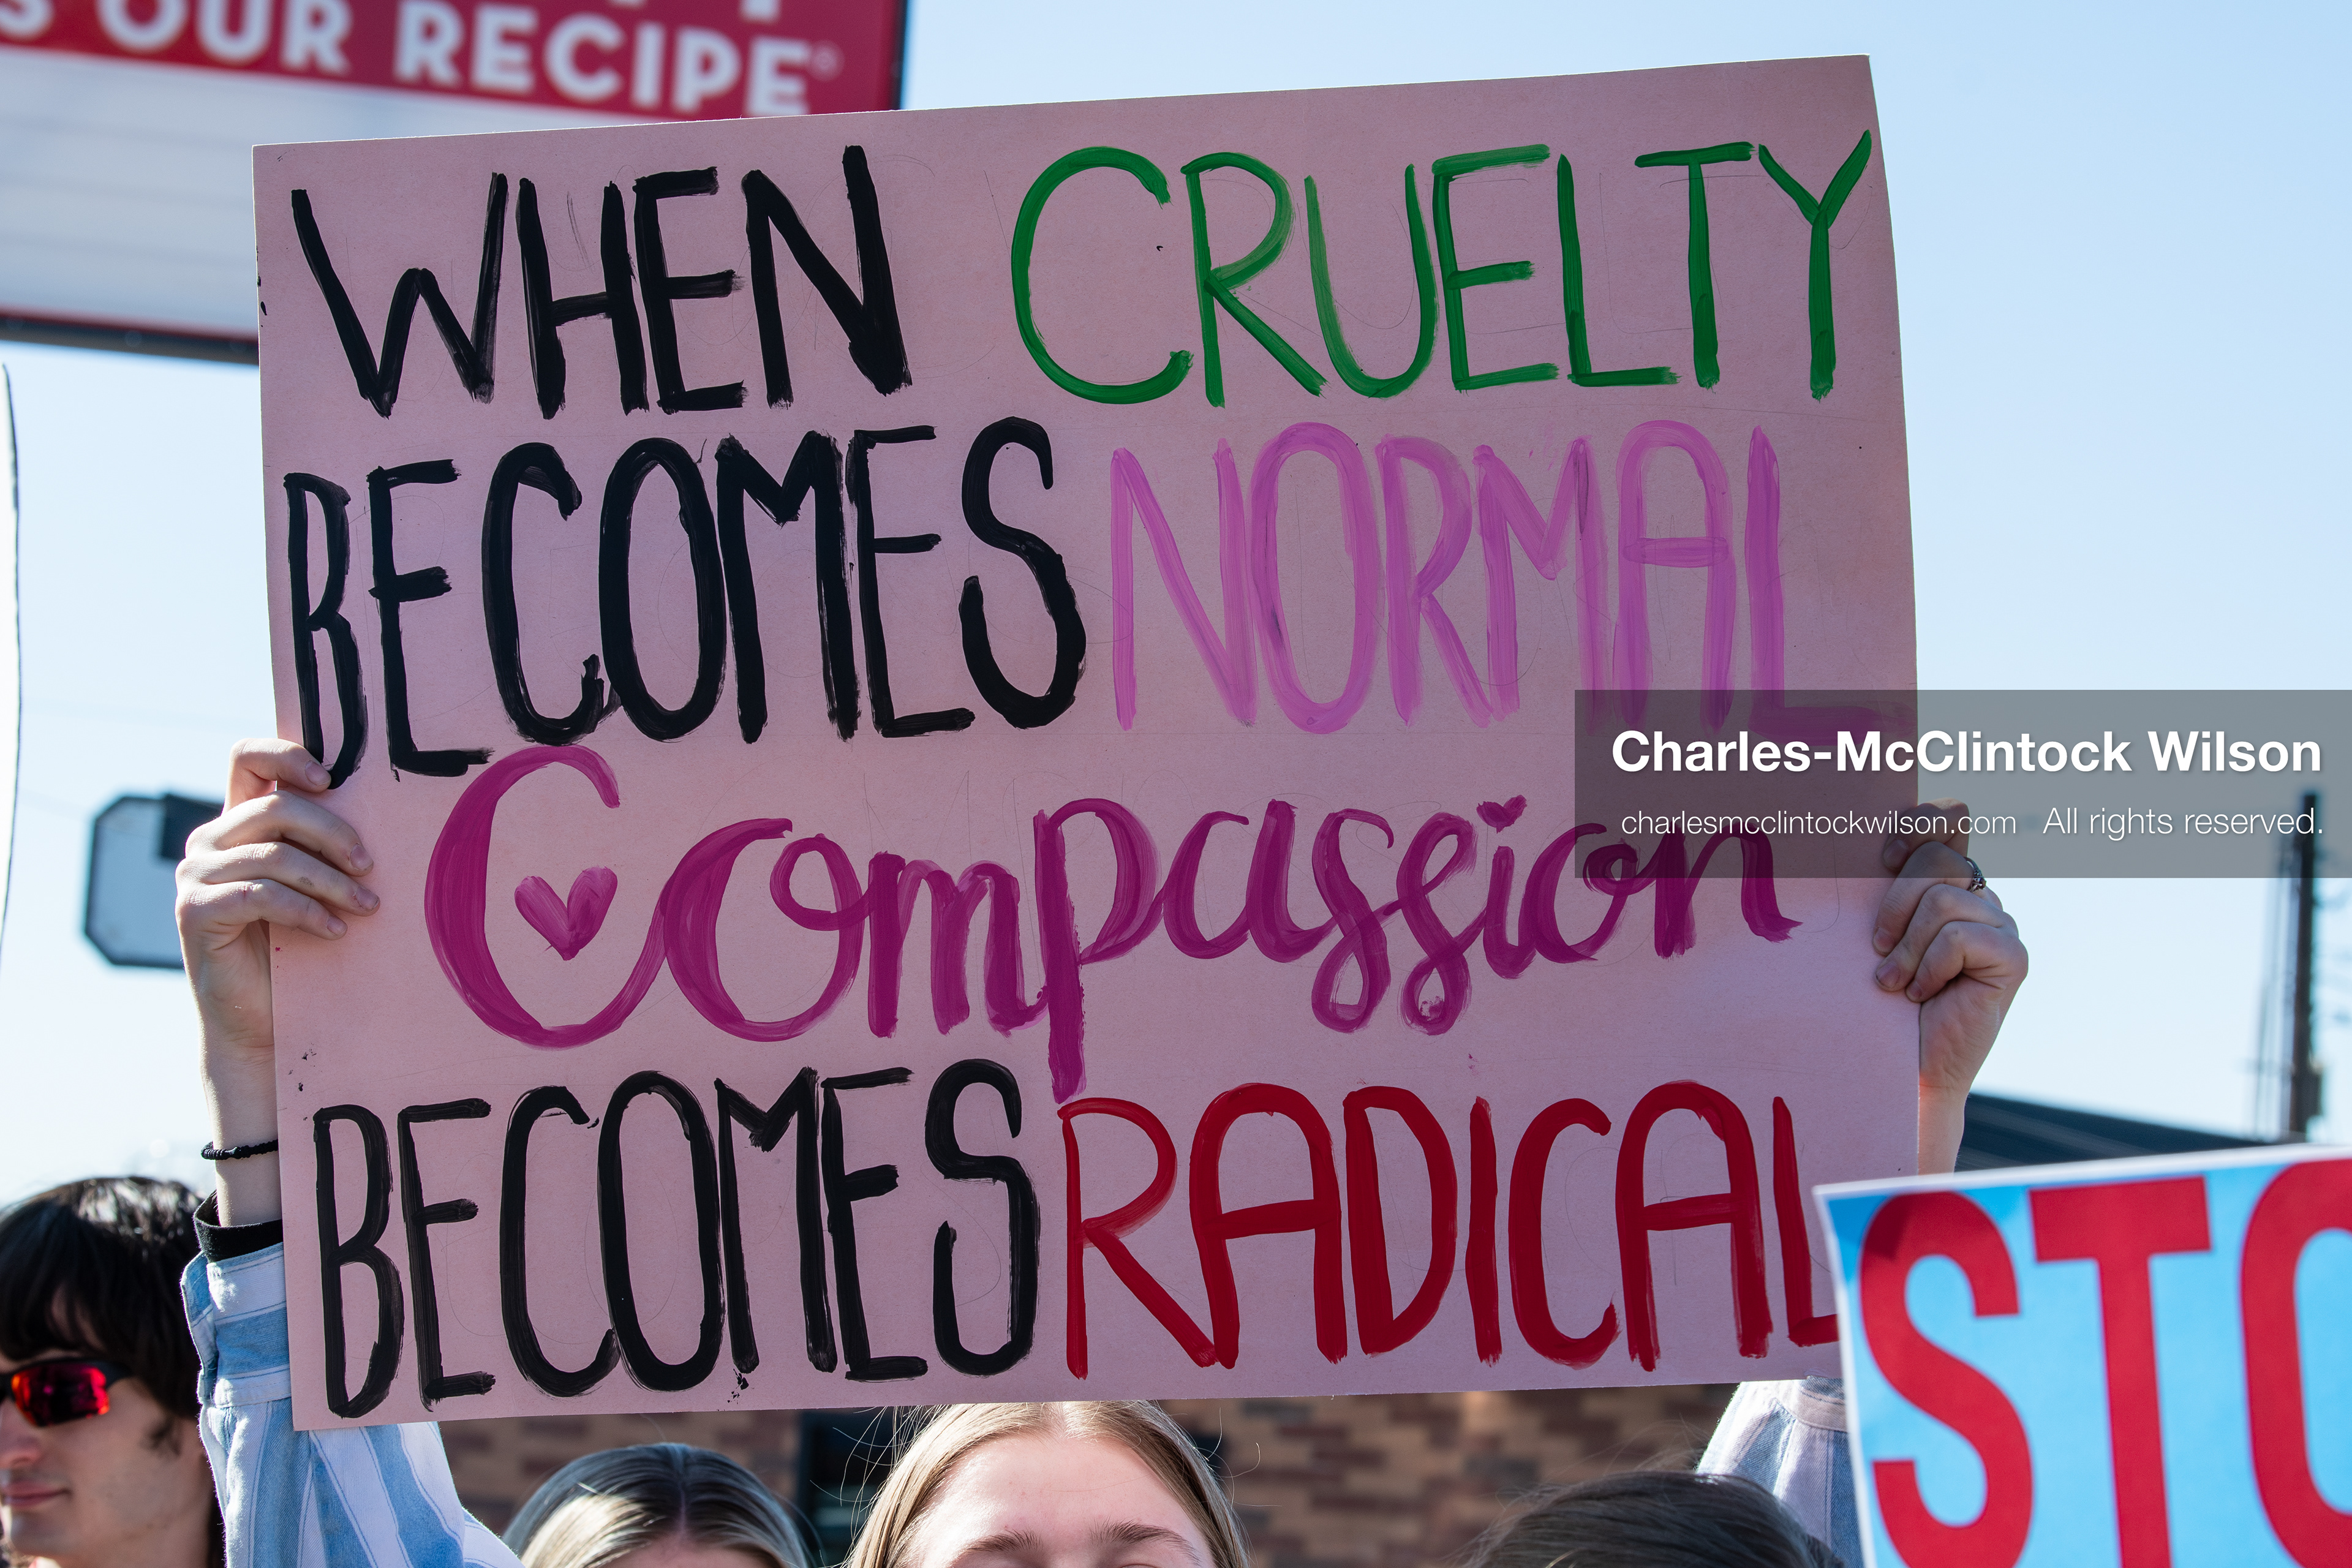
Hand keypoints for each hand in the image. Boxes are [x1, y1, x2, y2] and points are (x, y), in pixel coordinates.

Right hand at [175, 739, 377, 1222]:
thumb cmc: (301, 947)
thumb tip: (394, 810)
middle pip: (276, 808)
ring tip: (367, 908)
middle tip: (372, 868)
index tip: (331, 778)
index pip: (248, 757)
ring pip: (273, 853)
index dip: (286, 755)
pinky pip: (259, 894)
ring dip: (329, 880)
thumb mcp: (319, 885)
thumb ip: (329, 846)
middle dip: (334, 832)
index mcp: (241, 821)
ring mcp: (197, 875)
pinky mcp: (196, 912)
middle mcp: (211, 841)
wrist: (263, 1020)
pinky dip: (305, 910)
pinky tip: (334, 931)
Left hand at [1871, 800, 2026, 1173]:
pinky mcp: (2013, 957)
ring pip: (1943, 899)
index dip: (1918, 822)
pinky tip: (1922, 995)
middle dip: (1894, 903)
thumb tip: (1873, 841)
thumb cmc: (1874, 997)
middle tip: (1877, 947)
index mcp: (1944, 880)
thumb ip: (1882, 884)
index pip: (1946, 820)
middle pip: (1937, 858)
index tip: (1884, 857)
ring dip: (1906, 946)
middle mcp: (1979, 896)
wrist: (1897, 1063)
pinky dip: (1928, 967)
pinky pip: (1959, 936)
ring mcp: (2001, 924)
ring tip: (1894, 982)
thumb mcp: (1872, 930)